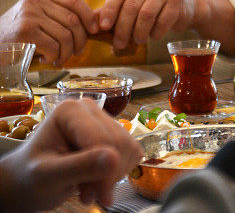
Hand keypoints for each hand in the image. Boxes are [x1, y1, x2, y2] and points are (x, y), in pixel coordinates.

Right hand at [0, 0, 96, 64]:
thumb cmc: (19, 36)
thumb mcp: (38, 19)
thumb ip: (59, 17)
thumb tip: (94, 24)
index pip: (73, 0)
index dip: (88, 15)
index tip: (94, 30)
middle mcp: (36, 2)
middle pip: (73, 20)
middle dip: (80, 40)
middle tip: (76, 52)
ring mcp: (30, 15)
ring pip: (65, 36)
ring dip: (66, 53)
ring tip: (58, 58)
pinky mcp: (25, 32)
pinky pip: (53, 47)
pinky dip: (54, 57)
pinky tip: (45, 59)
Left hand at [0, 99, 141, 210]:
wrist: (29, 181)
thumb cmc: (30, 177)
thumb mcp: (47, 176)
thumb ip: (78, 167)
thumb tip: (114, 158)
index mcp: (70, 111)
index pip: (102, 139)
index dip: (106, 172)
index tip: (100, 198)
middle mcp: (90, 110)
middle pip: (119, 143)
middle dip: (108, 176)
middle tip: (88, 197)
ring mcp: (104, 121)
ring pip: (129, 148)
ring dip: (113, 176)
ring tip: (88, 190)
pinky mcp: (115, 134)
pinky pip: (132, 152)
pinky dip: (119, 172)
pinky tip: (97, 180)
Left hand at [95, 0, 197, 48]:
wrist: (186, 5)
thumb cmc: (153, 5)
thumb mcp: (132, 3)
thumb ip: (113, 11)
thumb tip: (91, 23)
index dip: (109, 11)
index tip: (103, 27)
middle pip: (131, 6)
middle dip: (123, 28)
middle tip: (119, 43)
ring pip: (146, 14)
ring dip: (139, 32)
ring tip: (138, 41)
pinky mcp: (177, 0)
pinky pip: (162, 21)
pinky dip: (155, 32)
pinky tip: (154, 36)